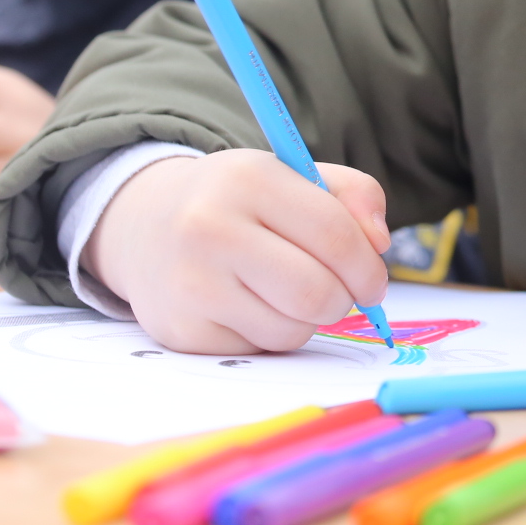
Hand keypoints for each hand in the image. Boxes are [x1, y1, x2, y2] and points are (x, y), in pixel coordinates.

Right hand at [85, 150, 391, 354]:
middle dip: (344, 300)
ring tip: (288, 291)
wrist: (146, 224)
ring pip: (292, 330)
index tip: (374, 280)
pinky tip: (251, 305)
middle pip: (316, 292)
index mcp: (248, 179)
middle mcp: (209, 229)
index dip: (368, 266)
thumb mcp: (293, 175)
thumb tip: (379, 243)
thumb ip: (353, 194)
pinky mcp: (181, 331)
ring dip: (308, 319)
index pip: (334, 234)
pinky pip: (259, 349)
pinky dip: (271, 334)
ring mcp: (191, 284)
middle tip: (341, 293)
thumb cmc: (239, 200)